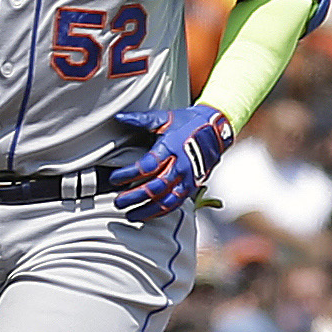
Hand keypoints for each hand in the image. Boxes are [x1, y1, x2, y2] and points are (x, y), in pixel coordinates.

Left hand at [110, 106, 232, 220]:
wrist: (217, 128)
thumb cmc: (188, 123)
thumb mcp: (165, 118)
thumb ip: (141, 120)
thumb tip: (119, 117)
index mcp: (171, 147)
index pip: (146, 166)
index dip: (128, 174)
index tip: (114, 179)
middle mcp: (181, 165)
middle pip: (155, 187)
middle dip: (134, 197)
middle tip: (118, 201)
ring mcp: (189, 177)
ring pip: (167, 200)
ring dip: (147, 210)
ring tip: (130, 214)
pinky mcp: (194, 185)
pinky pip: (177, 203)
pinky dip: (161, 211)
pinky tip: (148, 215)